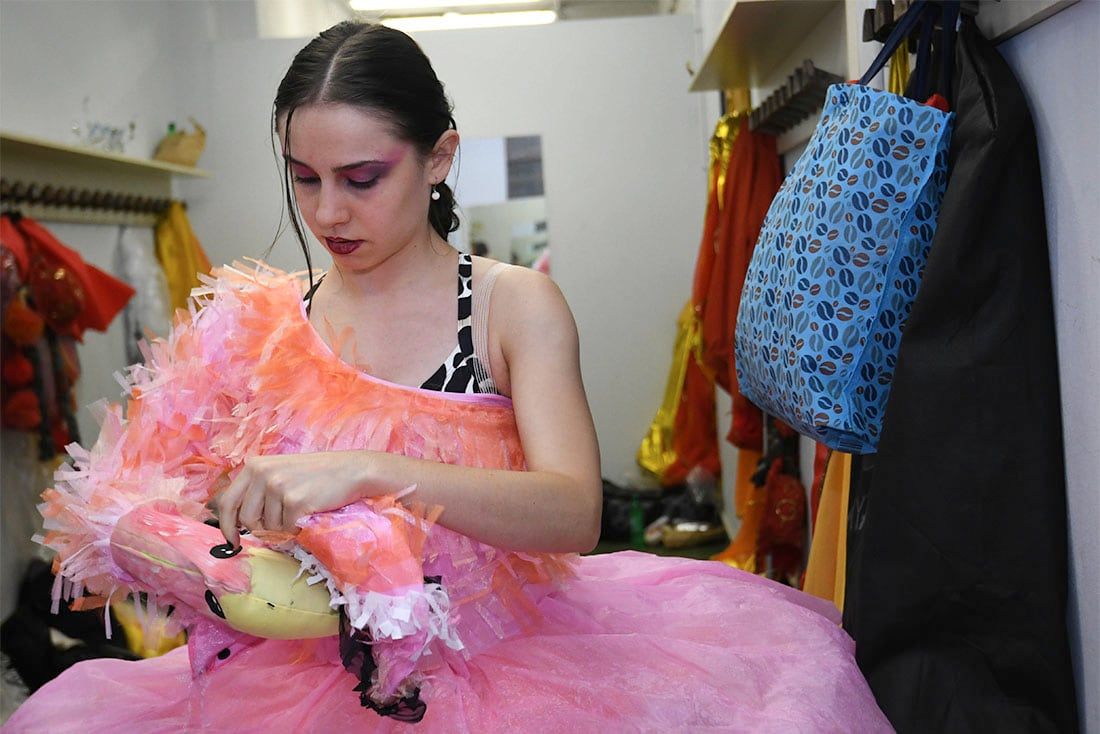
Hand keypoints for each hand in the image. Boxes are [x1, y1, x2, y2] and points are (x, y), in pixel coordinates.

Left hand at [212, 451, 373, 546]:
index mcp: (255, 465)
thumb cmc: (316, 474)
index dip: (226, 526)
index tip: (232, 540)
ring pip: (268, 527)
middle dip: (260, 529)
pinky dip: (298, 528)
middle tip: (277, 527)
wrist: (351, 470)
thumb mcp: (280, 471)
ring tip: (300, 511)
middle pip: (245, 519)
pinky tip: (309, 513)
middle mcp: (263, 474)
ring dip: (283, 527)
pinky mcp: (295, 501)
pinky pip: (287, 529)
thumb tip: (237, 519)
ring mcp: (278, 487)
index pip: (227, 501)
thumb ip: (257, 488)